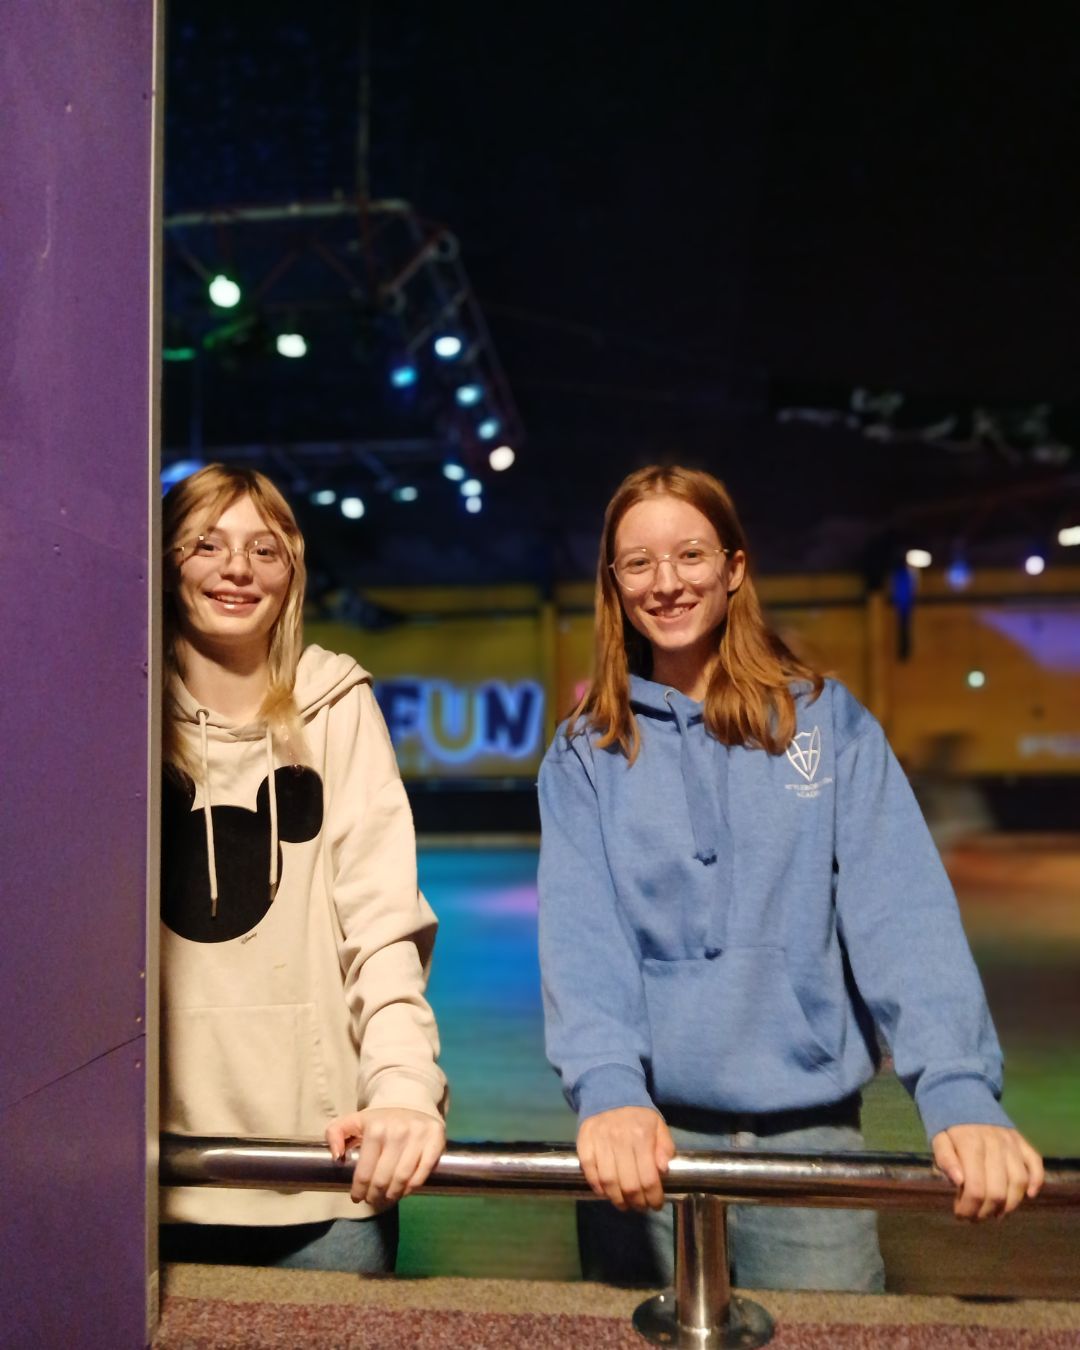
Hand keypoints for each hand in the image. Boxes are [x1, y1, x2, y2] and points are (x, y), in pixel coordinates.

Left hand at [326, 1107, 445, 1206]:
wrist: (411, 1100)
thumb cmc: (380, 1118)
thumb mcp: (353, 1120)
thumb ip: (334, 1133)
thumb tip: (336, 1156)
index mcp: (375, 1129)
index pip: (364, 1172)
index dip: (359, 1190)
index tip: (357, 1197)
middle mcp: (397, 1132)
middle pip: (383, 1179)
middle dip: (375, 1195)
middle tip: (372, 1200)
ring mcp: (418, 1136)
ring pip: (403, 1179)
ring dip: (393, 1195)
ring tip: (387, 1198)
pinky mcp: (435, 1140)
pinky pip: (423, 1173)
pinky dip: (412, 1187)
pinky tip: (405, 1191)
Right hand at [577, 1106, 675, 1211]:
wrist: (608, 1093)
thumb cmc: (637, 1115)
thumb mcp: (658, 1125)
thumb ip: (665, 1147)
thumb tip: (663, 1170)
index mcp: (641, 1136)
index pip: (649, 1178)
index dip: (653, 1197)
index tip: (656, 1205)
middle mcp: (619, 1140)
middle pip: (628, 1184)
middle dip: (637, 1202)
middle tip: (640, 1207)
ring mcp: (599, 1142)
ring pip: (608, 1182)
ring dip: (617, 1199)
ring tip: (624, 1204)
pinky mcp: (584, 1143)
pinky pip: (589, 1172)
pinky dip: (597, 1187)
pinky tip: (605, 1192)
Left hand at [931, 1124, 1043, 1220]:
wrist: (964, 1094)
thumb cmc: (949, 1124)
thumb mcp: (938, 1138)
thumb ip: (945, 1159)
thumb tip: (958, 1182)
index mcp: (970, 1143)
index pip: (975, 1187)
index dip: (969, 1208)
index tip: (960, 1215)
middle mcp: (995, 1143)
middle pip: (998, 1190)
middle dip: (986, 1211)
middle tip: (976, 1217)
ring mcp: (1012, 1142)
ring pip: (1019, 1182)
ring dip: (1009, 1205)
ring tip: (996, 1213)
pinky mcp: (1023, 1140)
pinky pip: (1036, 1164)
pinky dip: (1037, 1182)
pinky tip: (1028, 1196)